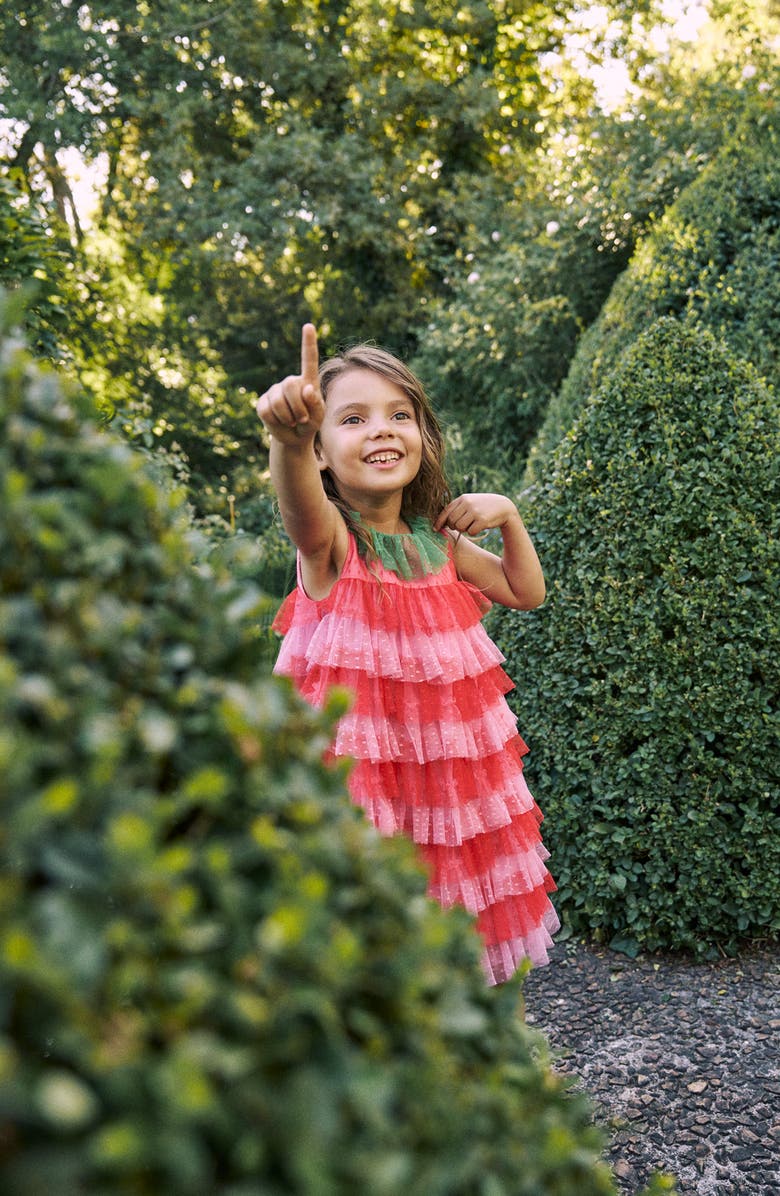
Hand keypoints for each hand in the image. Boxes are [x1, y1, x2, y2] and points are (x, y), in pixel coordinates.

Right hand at [256, 323, 324, 444]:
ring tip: (293, 422)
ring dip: (288, 417)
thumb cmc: (310, 425)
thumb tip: (307, 388)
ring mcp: (274, 391)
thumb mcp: (318, 417)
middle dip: (298, 406)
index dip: (308, 343)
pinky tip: (281, 422)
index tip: (308, 326)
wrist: (293, 438)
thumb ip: (316, 404)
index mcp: (307, 381)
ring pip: (278, 401)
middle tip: (302, 419)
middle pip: (290, 385)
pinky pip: (267, 411)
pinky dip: (276, 421)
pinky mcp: (262, 402)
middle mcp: (290, 382)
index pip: (308, 360)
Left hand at [434, 493, 518, 536]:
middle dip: (454, 527)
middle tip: (462, 526)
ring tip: (471, 525)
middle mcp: (467, 503)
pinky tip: (480, 526)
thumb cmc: (483, 506)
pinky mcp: (482, 520)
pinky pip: (471, 531)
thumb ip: (457, 509)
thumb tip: (442, 522)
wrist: (503, 507)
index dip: (439, 521)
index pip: (446, 511)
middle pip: (452, 521)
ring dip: (464, 530)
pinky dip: (474, 532)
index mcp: (462, 498)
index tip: (435, 529)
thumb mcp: (470, 502)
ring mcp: (475, 511)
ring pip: (460, 527)